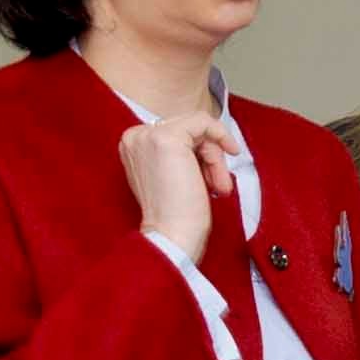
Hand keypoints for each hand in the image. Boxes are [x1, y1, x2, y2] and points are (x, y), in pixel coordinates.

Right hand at [115, 111, 221, 267]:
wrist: (170, 236)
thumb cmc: (175, 215)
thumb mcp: (172, 174)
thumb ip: (179, 153)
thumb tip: (208, 139)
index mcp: (132, 145)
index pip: (175, 132)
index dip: (198, 153)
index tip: (210, 177)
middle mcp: (135, 136)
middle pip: (187, 128)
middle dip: (209, 155)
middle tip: (219, 184)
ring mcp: (148, 135)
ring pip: (197, 128)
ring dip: (215, 157)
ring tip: (219, 186)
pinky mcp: (166, 138)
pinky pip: (203, 122)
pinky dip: (220, 138)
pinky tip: (226, 161)